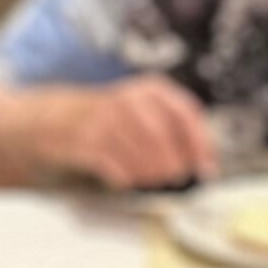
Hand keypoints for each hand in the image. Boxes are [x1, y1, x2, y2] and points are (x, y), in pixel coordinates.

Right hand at [36, 77, 220, 190]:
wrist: (61, 119)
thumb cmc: (114, 121)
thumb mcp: (148, 113)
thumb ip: (177, 133)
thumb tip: (206, 163)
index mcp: (152, 89)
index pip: (185, 113)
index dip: (200, 143)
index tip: (206, 167)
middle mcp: (129, 99)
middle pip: (162, 136)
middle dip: (174, 162)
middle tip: (175, 175)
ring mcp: (104, 120)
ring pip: (139, 153)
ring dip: (151, 172)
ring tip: (152, 177)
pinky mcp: (84, 142)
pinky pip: (115, 166)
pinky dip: (125, 176)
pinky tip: (126, 177)